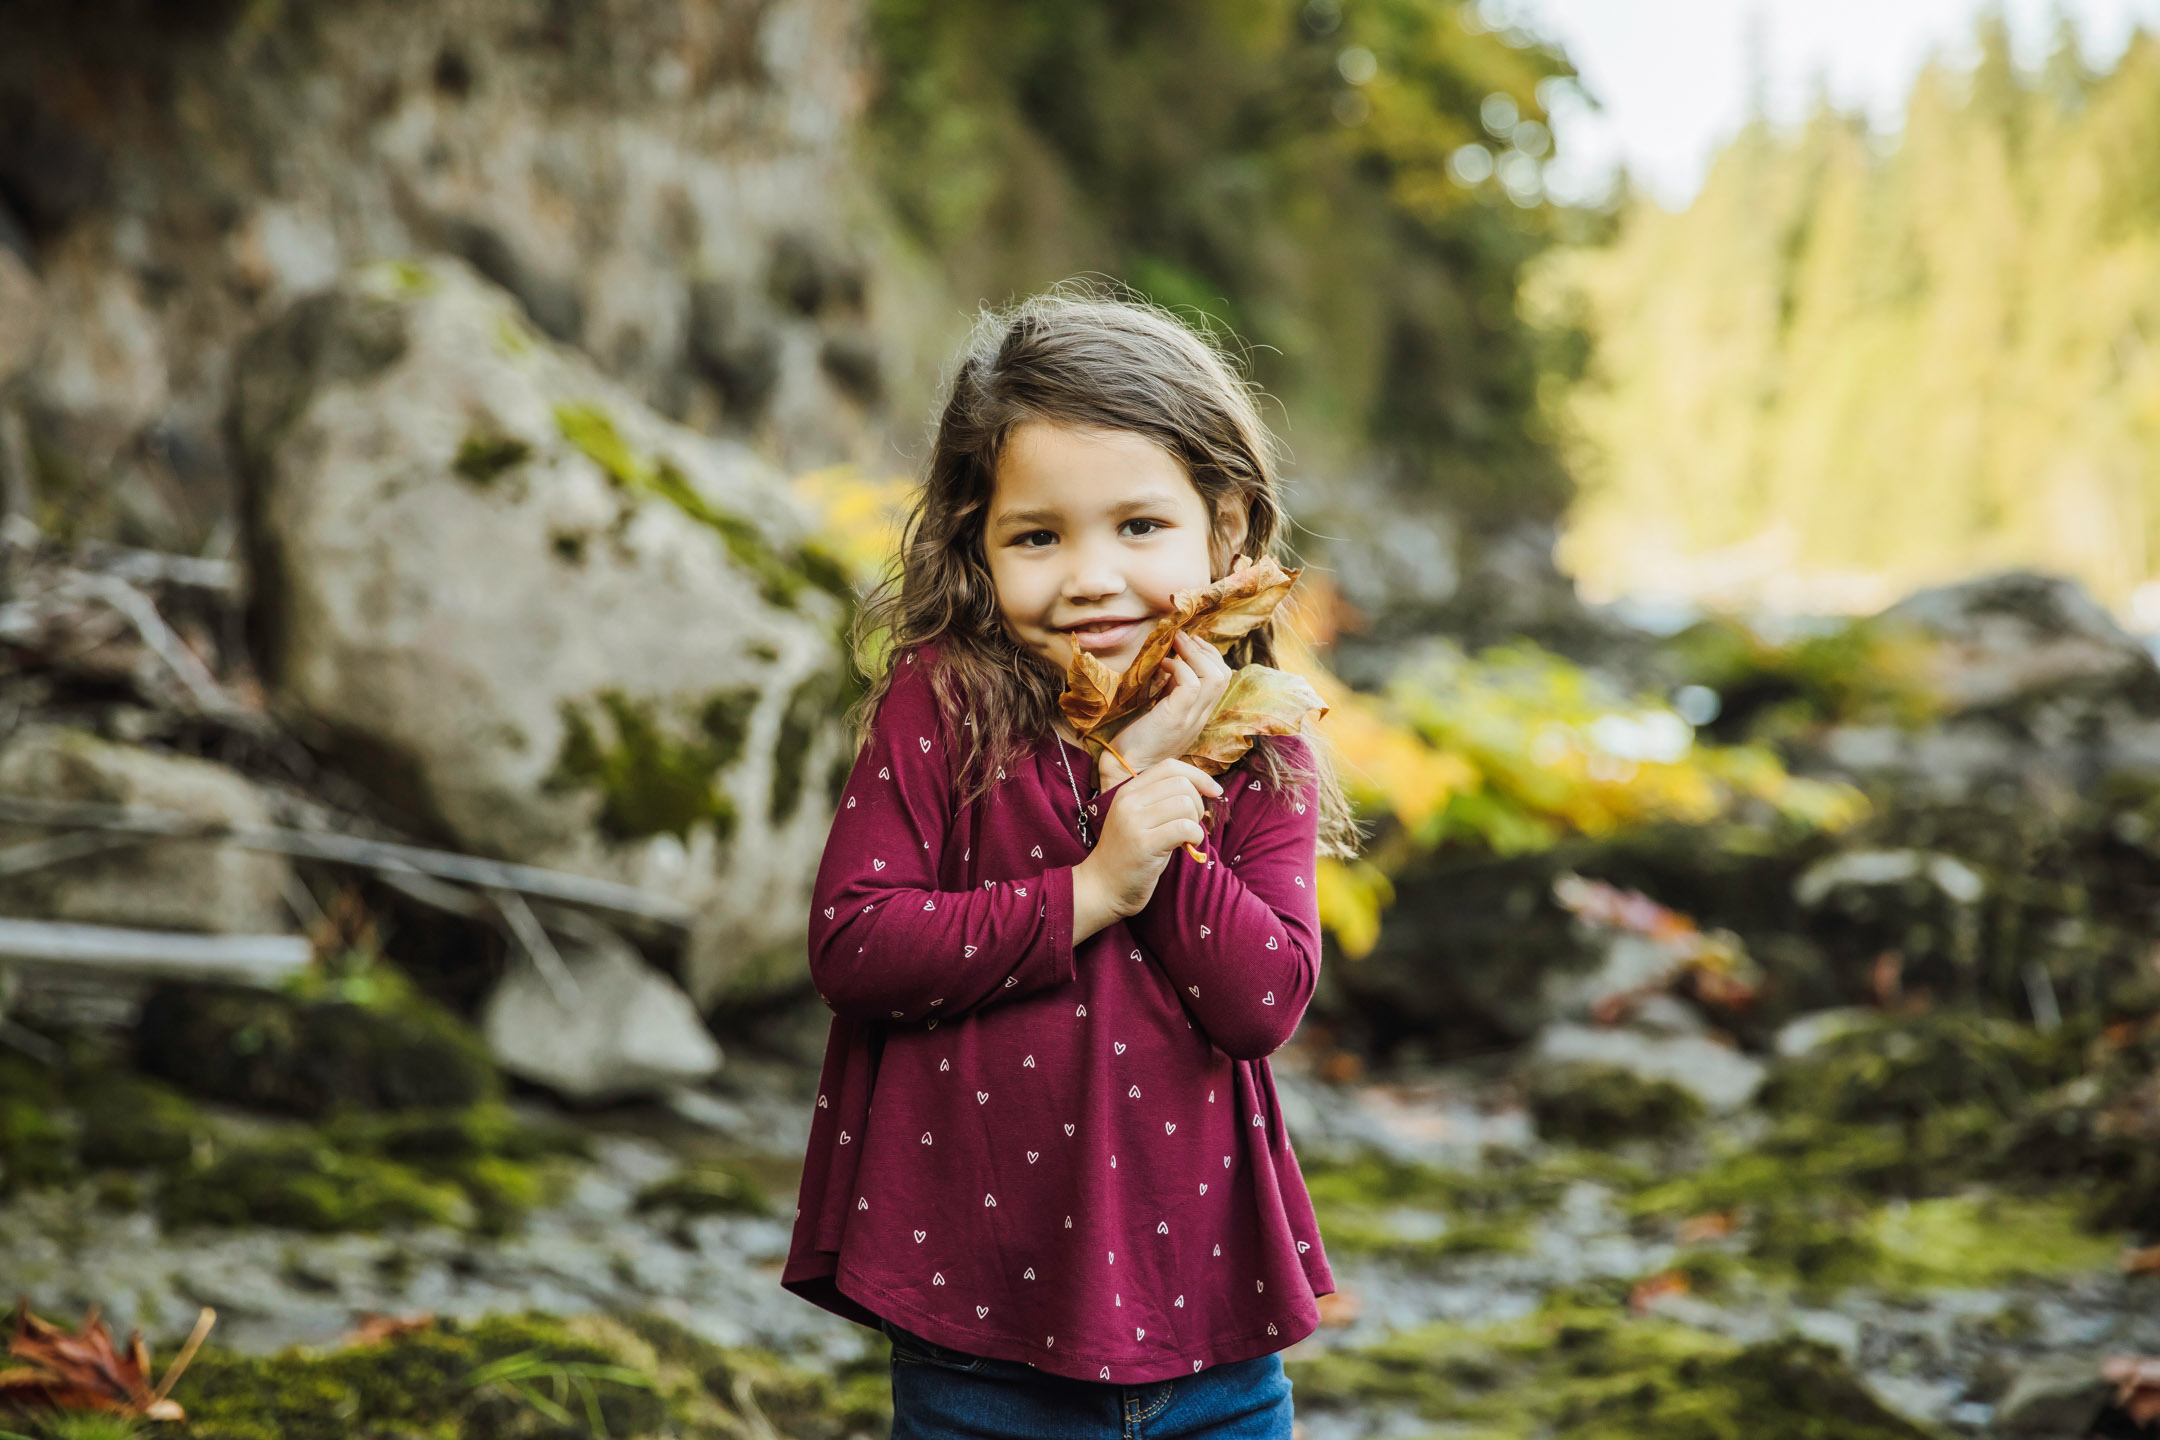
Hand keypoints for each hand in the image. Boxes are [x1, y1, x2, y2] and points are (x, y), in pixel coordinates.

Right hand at [1071, 759, 1223, 939]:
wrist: (1102, 887)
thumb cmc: (1130, 855)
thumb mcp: (1140, 819)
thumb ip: (1162, 800)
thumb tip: (1204, 788)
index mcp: (1128, 791)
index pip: (1170, 766)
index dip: (1199, 776)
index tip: (1214, 792)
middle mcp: (1129, 801)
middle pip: (1182, 784)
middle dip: (1198, 804)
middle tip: (1190, 825)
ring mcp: (1134, 822)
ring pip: (1185, 804)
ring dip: (1195, 822)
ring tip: (1185, 837)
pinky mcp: (1143, 844)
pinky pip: (1185, 828)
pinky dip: (1195, 837)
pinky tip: (1186, 847)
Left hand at [1096, 631, 1234, 786]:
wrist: (1127, 770)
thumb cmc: (1138, 741)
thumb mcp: (1162, 711)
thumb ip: (1171, 692)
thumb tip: (1171, 664)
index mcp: (1200, 715)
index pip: (1222, 679)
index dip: (1210, 656)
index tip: (1189, 644)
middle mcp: (1201, 716)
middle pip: (1224, 675)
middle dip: (1205, 649)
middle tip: (1183, 637)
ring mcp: (1191, 718)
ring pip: (1214, 676)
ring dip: (1194, 653)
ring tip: (1175, 644)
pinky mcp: (1176, 718)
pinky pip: (1191, 684)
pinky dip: (1179, 667)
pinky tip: (1162, 665)